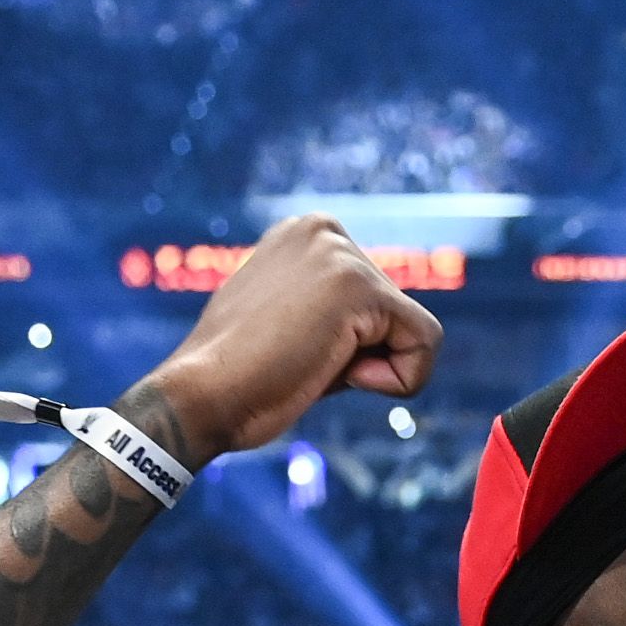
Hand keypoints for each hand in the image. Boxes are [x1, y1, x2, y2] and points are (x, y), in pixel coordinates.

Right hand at [144, 216, 444, 463]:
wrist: (200, 395)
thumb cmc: (235, 377)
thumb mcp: (290, 326)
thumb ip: (334, 314)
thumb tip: (383, 332)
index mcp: (303, 234)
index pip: (374, 302)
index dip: (348, 350)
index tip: (291, 351)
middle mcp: (323, 229)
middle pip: (397, 314)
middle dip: (362, 358)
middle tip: (298, 361)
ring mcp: (341, 253)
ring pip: (414, 332)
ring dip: (371, 371)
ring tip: (309, 364)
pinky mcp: (360, 286)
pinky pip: (425, 344)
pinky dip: (396, 380)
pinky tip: (334, 373)